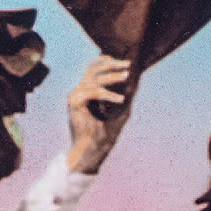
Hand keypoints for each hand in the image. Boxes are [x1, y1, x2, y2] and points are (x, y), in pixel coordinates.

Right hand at [66, 56, 132, 174]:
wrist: (92, 150)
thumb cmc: (104, 134)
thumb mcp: (120, 112)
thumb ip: (126, 97)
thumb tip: (137, 82)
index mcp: (87, 91)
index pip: (93, 69)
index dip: (105, 61)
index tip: (121, 60)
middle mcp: (79, 91)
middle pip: (92, 70)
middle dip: (110, 65)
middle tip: (127, 64)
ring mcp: (75, 96)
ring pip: (93, 79)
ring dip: (112, 77)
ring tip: (126, 76)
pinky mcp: (74, 103)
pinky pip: (91, 93)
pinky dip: (107, 95)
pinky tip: (119, 99)